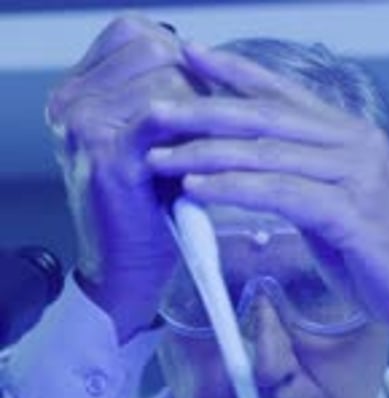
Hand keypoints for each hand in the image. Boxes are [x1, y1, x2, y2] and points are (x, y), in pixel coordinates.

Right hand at [46, 16, 207, 342]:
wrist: (127, 271)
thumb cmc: (146, 212)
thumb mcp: (151, 142)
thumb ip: (166, 97)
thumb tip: (212, 64)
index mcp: (77, 91)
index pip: (136, 36)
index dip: (180, 58)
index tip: (206, 90)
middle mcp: (71, 102)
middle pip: (153, 50)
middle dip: (196, 82)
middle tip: (218, 122)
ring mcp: (83, 126)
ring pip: (163, 80)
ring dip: (202, 106)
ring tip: (217, 140)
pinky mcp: (105, 155)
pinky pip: (159, 118)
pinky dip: (193, 127)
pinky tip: (212, 147)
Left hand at [148, 43, 388, 359]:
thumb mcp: (343, 212)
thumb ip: (305, 188)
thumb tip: (259, 184)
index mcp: (350, 139)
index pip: (283, 94)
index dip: (234, 74)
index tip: (190, 60)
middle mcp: (354, 146)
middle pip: (265, 117)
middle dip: (204, 112)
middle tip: (155, 112)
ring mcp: (355, 177)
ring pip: (267, 153)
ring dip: (207, 155)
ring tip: (162, 158)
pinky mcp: (351, 214)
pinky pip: (281, 194)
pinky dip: (235, 190)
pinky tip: (198, 191)